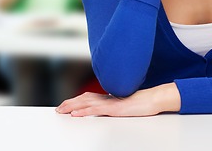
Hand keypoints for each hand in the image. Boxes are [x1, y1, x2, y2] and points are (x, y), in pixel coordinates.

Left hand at [55, 83, 179, 116]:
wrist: (153, 99)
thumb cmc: (143, 102)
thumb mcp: (126, 106)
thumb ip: (116, 106)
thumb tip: (110, 110)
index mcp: (110, 97)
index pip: (89, 97)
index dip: (77, 100)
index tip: (66, 105)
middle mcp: (108, 98)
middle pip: (85, 98)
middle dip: (70, 103)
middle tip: (59, 108)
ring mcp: (110, 102)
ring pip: (87, 103)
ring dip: (73, 106)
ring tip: (62, 110)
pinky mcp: (114, 108)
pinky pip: (96, 110)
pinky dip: (84, 111)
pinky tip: (76, 114)